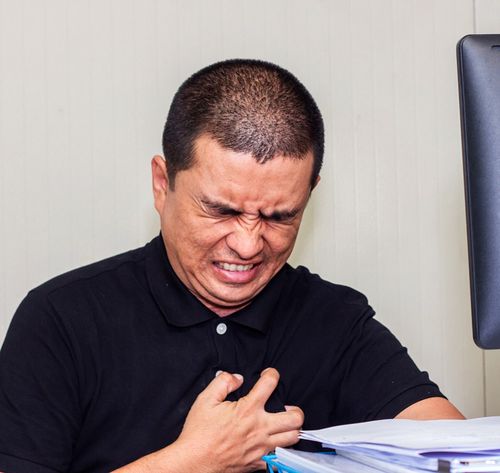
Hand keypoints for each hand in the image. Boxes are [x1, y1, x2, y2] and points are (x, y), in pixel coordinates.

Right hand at [176, 367, 303, 472]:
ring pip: (292, 438)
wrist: (194, 461)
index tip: (269, 375)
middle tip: (287, 407)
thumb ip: (223, 382)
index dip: (272, 374)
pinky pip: (278, 457)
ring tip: (284, 425)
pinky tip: (272, 443)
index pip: (270, 384)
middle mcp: (259, 428)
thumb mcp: (205, 399)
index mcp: (247, 409)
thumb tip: (237, 377)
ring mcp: (261, 447)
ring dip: (291, 429)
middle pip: (295, 418)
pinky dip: (279, 449)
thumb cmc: (198, 432)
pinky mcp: (258, 463)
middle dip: (295, 409)